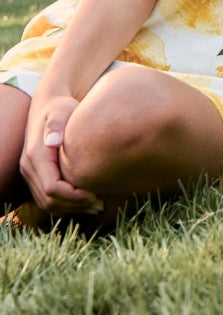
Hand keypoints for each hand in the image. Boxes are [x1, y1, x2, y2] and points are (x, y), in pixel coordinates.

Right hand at [20, 95, 103, 214]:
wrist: (49, 106)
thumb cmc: (61, 108)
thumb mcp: (61, 111)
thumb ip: (56, 125)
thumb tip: (51, 141)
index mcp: (36, 155)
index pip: (52, 187)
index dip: (73, 196)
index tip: (95, 194)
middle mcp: (29, 167)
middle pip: (49, 200)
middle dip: (74, 205)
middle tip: (100, 204)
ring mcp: (30, 173)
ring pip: (47, 203)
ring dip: (71, 208)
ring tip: (96, 205)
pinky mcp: (36, 176)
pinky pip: (47, 199)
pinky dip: (65, 205)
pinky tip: (85, 201)